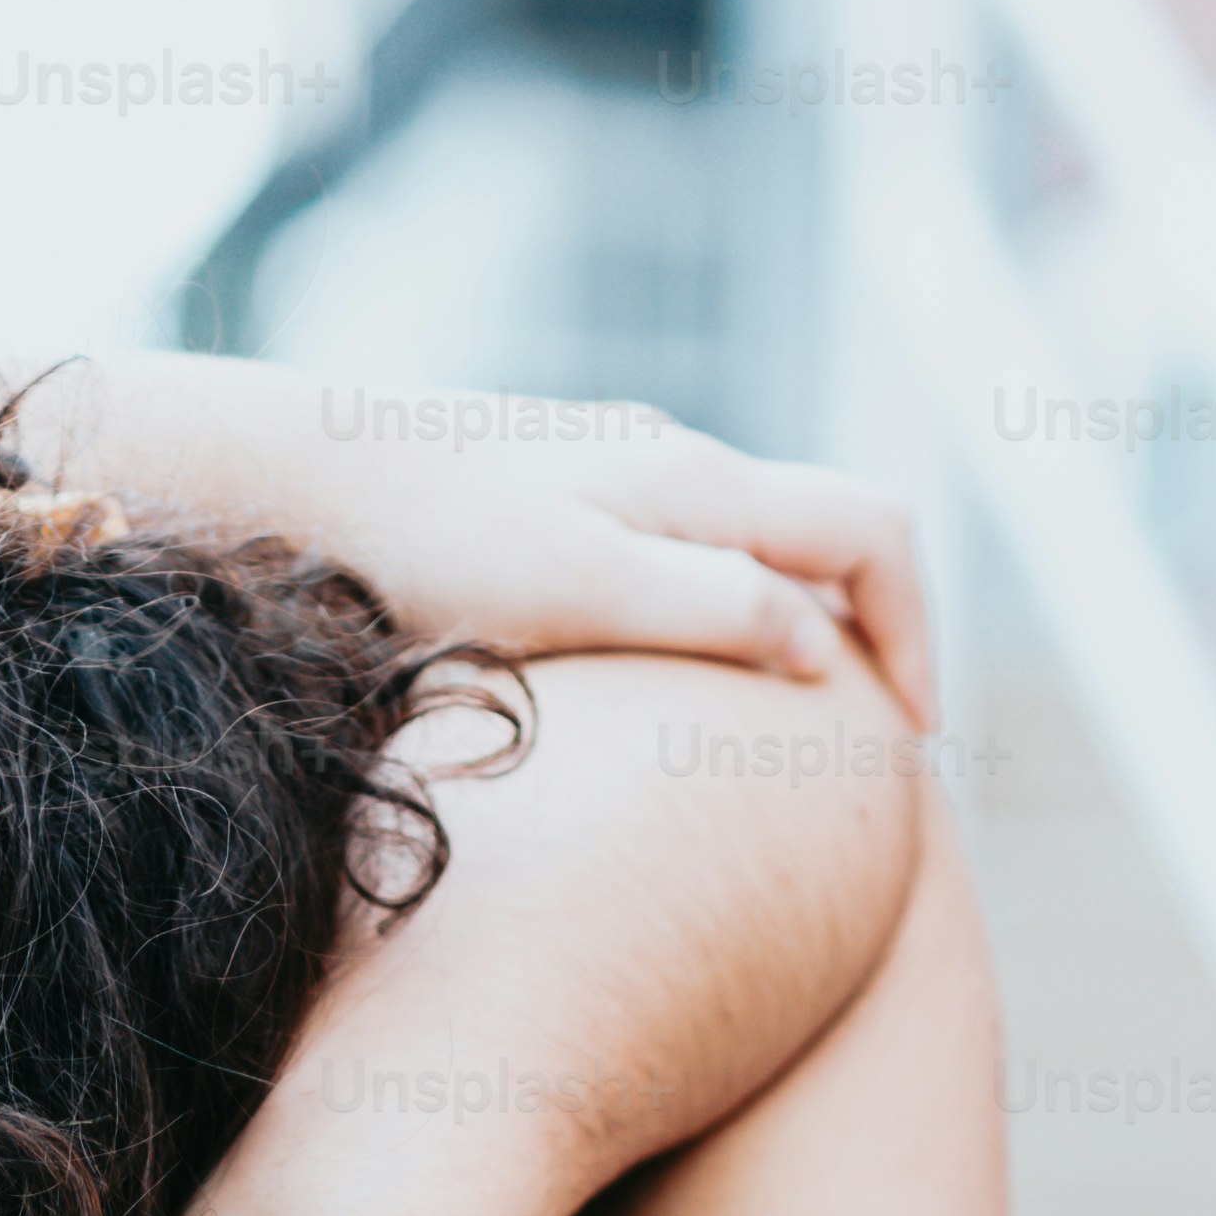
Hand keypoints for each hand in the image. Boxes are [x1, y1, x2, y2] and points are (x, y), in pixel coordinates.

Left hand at [104, 379, 941, 727]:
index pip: (875, 535)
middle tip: (867, 754)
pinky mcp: (562, 503)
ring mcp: (619, 474)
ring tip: (776, 746)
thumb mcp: (581, 588)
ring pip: (757, 553)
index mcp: (702, 480)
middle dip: (872, 642)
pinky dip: (721, 628)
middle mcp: (676, 461)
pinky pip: (684, 563)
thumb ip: (712, 608)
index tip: (909, 743)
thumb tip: (822, 652)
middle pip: (830, 540)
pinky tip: (666, 707)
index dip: (917, 638)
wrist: (298, 479)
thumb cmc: (428, 544)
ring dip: (796, 638)